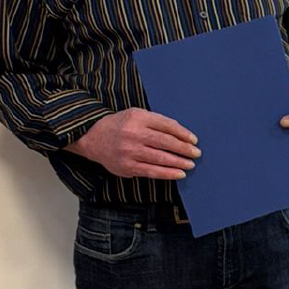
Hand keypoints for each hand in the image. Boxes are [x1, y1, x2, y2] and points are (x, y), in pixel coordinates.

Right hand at [68, 109, 199, 180]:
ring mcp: (130, 151)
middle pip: (165, 142)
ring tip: (190, 164)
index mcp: (137, 118)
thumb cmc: (120, 125)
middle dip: (184, 149)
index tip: (194, 140)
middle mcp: (133, 134)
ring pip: (160, 158)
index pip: (166, 125)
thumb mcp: (135, 114)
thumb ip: (156, 122)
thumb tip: (182, 133)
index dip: (183, 133)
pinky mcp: (127, 167)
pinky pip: (152, 171)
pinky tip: (179, 174)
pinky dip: (167, 173)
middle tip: (196, 153)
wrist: (92, 138)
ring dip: (179, 162)